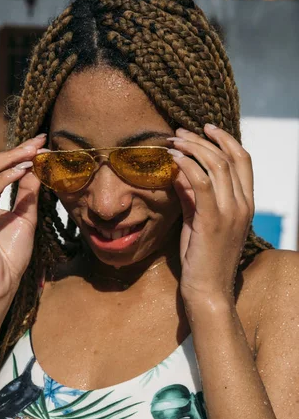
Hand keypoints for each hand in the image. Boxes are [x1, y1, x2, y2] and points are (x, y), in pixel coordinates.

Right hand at [0, 134, 45, 304]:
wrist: (0, 285)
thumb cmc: (10, 255)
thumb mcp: (26, 217)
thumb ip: (28, 193)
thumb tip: (37, 169)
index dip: (17, 151)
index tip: (40, 142)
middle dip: (15, 150)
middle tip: (38, 142)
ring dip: (10, 159)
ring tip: (33, 153)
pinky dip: (4, 179)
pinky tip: (22, 171)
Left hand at [168, 125, 253, 304]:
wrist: (207, 290)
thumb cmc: (202, 258)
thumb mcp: (198, 221)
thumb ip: (193, 197)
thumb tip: (179, 171)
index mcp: (245, 203)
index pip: (243, 159)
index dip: (225, 139)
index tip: (204, 128)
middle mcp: (243, 204)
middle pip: (228, 157)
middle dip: (203, 139)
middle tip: (179, 132)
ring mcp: (230, 212)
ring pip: (216, 165)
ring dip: (192, 148)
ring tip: (172, 141)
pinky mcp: (212, 220)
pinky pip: (200, 183)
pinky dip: (186, 166)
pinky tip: (172, 159)